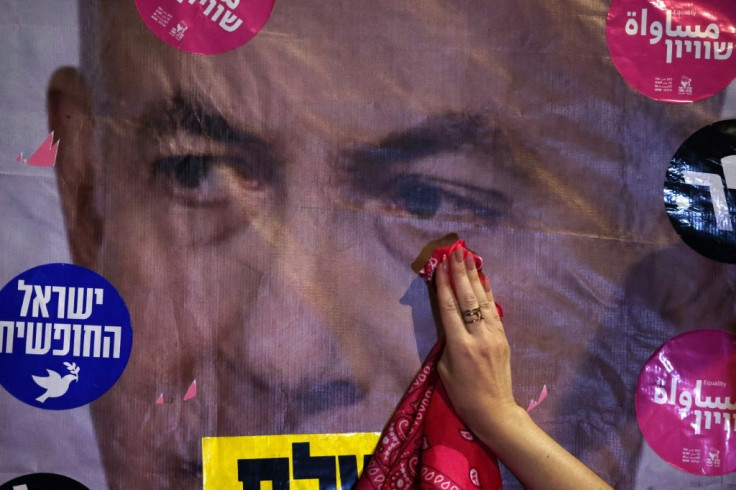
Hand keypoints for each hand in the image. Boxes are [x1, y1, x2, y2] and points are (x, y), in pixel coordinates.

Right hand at [436, 246, 519, 438]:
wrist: (493, 410)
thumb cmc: (462, 394)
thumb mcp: (444, 369)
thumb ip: (446, 341)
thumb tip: (448, 318)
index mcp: (459, 346)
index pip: (450, 308)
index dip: (444, 284)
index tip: (441, 264)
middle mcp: (478, 336)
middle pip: (467, 298)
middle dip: (460, 273)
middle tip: (455, 251)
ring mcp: (494, 335)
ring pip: (483, 300)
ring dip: (475, 276)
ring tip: (468, 257)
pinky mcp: (503, 337)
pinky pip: (494, 310)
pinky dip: (488, 292)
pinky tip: (484, 278)